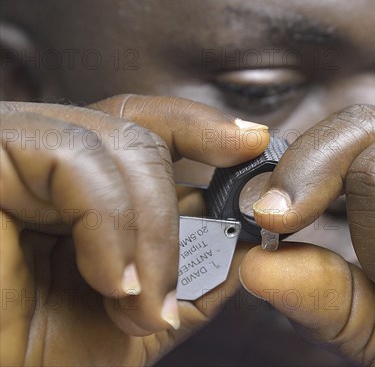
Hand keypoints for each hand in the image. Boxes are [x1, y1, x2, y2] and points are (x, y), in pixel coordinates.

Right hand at [0, 95, 269, 364]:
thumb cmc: (36, 355)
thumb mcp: (138, 320)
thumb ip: (193, 280)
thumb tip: (247, 242)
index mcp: (76, 187)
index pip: (142, 127)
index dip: (200, 128)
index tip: (253, 145)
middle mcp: (43, 159)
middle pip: (137, 132)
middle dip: (173, 216)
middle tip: (169, 295)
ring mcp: (15, 150)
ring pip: (117, 146)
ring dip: (148, 233)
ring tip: (138, 304)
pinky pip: (74, 161)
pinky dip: (110, 225)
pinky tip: (110, 282)